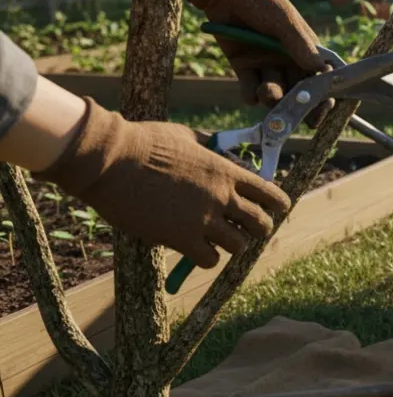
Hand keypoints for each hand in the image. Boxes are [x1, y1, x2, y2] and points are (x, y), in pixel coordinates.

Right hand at [33, 100, 291, 267]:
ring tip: (220, 242)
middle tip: (249, 230)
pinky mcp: (181, 238)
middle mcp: (222, 197)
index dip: (277, 204)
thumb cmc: (143, 142)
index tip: (279, 209)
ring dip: (232, 245)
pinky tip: (196, 251)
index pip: (269, 193)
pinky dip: (206, 258)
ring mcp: (203, 219)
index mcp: (226, 171)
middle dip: (259, 228)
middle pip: (260, 223)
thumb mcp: (186, 136)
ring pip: (239, 245)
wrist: (109, 160)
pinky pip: (209, 260)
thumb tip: (220, 148)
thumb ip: (209, 146)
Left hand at [188, 0, 330, 114]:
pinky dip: (250, 94)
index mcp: (305, 50)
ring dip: (273, 97)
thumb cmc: (262, 0)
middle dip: (298, 105)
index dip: (323, 95)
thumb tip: (321, 69)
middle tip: (294, 114)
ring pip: (275, 94)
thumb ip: (300, 45)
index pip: (320, 78)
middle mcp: (287, 61)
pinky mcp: (244, 67)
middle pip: (298, 92)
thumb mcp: (285, 20)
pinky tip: (251, 88)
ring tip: (267, 91)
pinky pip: (250, 90)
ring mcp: (265, 65)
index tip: (323, 107)